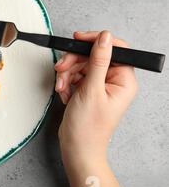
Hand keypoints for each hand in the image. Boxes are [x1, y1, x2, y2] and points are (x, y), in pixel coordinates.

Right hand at [55, 31, 137, 161]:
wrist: (77, 148)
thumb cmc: (88, 128)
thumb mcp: (91, 90)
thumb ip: (98, 61)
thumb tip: (105, 38)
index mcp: (124, 80)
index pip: (114, 49)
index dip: (96, 41)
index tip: (78, 39)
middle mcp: (114, 81)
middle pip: (93, 56)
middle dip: (74, 62)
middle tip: (61, 69)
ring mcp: (101, 85)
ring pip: (81, 65)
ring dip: (67, 73)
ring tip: (62, 87)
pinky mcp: (89, 89)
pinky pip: (75, 75)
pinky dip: (66, 81)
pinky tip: (64, 92)